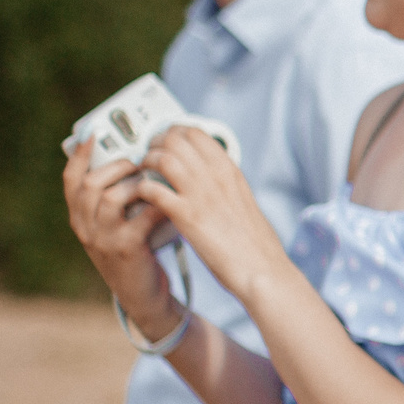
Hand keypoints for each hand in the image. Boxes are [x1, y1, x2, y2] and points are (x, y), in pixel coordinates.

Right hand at [63, 137, 180, 334]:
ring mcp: (103, 240)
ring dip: (136, 184)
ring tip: (153, 181)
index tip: (92, 135)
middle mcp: (85, 228)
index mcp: (80, 218)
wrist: (143, 297)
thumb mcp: (116, 226)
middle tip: (138, 162)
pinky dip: (157, 206)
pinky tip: (170, 203)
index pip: (71, 180)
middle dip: (115, 166)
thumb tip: (135, 160)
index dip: (80, 156)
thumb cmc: (135, 253)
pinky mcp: (127, 250)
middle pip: (89, 185)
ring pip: (110, 198)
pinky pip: (140, 218)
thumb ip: (117, 200)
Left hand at [133, 125, 291, 306]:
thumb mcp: (244, 201)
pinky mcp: (187, 216)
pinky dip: (142, 190)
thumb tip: (214, 181)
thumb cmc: (255, 244)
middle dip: (154, 144)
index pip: (196, 133)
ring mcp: (201, 194)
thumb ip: (226, 186)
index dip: (173, 134)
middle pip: (175, 139)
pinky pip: (153, 189)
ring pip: (162, 158)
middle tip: (147, 157)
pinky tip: (142, 199)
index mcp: (230, 171)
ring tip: (142, 175)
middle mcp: (216, 177)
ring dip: (146, 164)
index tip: (163, 143)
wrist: (262, 270)